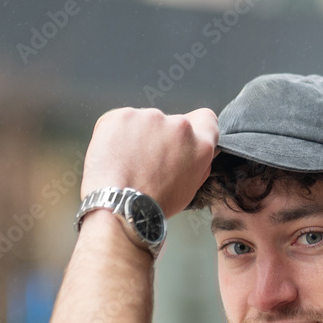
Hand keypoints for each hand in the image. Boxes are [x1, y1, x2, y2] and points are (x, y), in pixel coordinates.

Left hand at [81, 107, 218, 217]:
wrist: (119, 206)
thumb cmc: (151, 205)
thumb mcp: (189, 189)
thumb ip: (197, 163)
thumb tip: (195, 152)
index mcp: (200, 145)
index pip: (206, 119)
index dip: (196, 129)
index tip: (182, 139)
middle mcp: (179, 126)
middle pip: (172, 122)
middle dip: (162, 137)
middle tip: (148, 162)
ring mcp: (150, 117)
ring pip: (145, 121)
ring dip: (139, 136)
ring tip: (129, 163)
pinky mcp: (123, 116)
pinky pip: (121, 120)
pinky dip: (117, 134)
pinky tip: (115, 156)